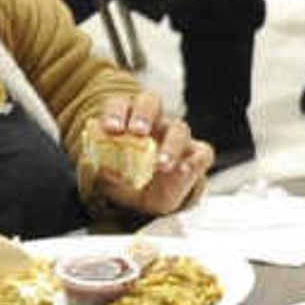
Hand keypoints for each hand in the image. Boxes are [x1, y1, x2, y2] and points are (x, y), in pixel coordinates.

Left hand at [87, 90, 209, 216]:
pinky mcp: (197, 154)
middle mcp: (153, 123)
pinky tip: (182, 172)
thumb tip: (102, 170)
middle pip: (151, 102)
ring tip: (161, 165)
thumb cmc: (127, 183)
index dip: (115, 112)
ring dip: (170, 144)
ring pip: (179, 128)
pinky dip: (194, 161)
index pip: (120, 104)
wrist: (148, 202)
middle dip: (143, 114)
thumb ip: (105, 175)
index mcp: (126, 121)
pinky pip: (202, 152)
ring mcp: (176, 137)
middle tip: (137, 132)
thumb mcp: (111, 183)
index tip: (111, 129)